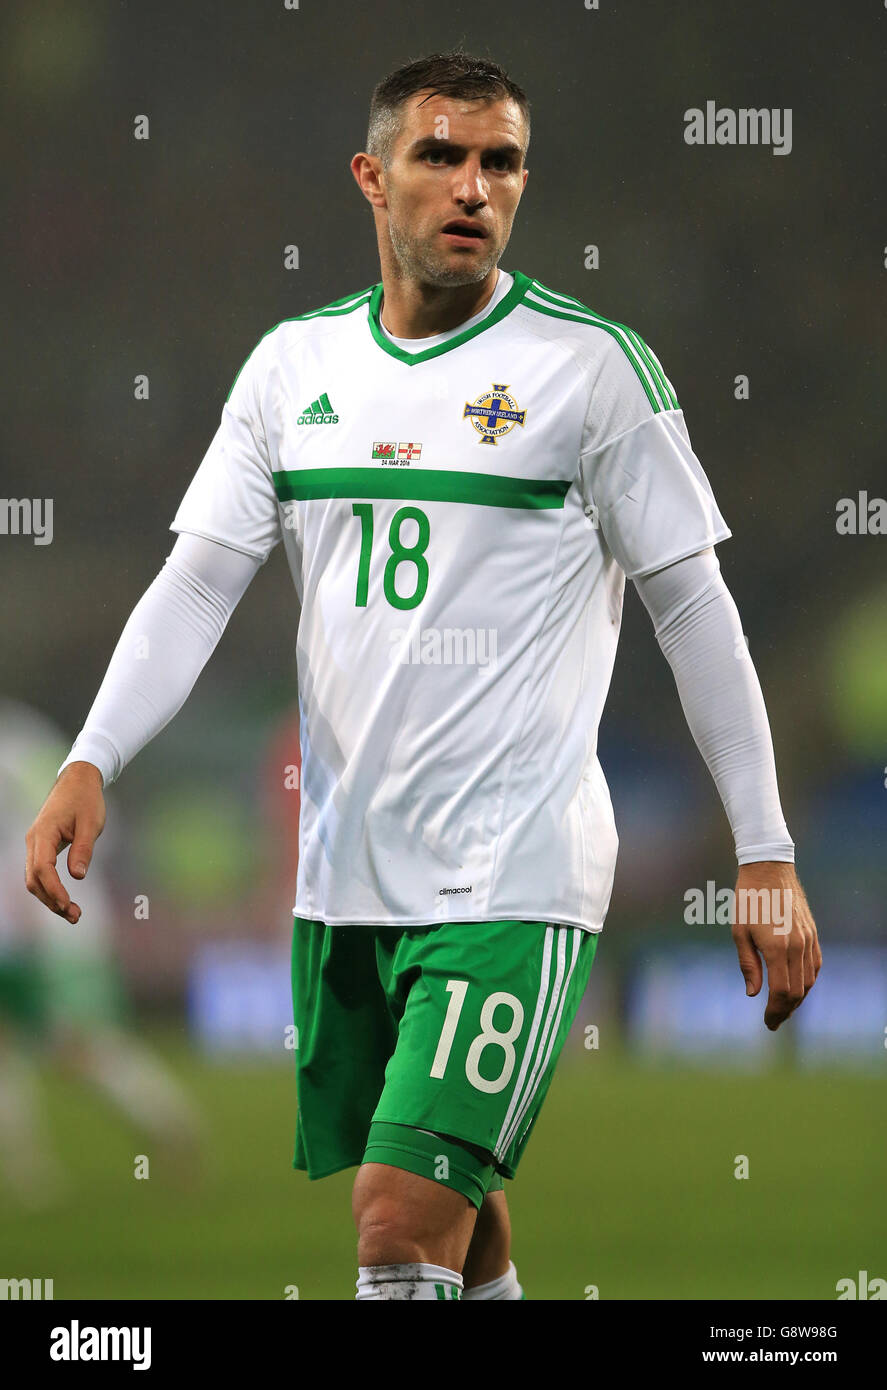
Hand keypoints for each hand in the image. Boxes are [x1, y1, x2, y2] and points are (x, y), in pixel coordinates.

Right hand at [24, 762, 105, 923]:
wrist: (77, 781)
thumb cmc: (86, 799)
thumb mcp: (91, 823)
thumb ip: (83, 849)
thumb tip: (78, 876)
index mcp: (44, 833)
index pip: (43, 868)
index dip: (54, 890)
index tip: (68, 905)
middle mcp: (34, 841)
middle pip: (34, 879)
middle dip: (51, 901)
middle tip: (75, 916)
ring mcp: (35, 844)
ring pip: (34, 879)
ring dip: (50, 898)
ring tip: (73, 913)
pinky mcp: (41, 847)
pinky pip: (40, 873)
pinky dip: (50, 888)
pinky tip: (64, 899)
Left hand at [731, 861, 821, 1030]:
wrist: (768, 869)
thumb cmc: (748, 900)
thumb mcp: (739, 932)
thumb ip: (748, 965)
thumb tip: (754, 993)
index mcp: (776, 948)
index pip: (781, 992)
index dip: (775, 1012)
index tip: (768, 1023)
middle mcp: (797, 946)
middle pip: (797, 991)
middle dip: (786, 1010)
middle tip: (774, 1021)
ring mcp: (808, 939)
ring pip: (809, 980)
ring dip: (798, 998)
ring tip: (784, 1008)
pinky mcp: (813, 933)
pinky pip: (815, 965)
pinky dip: (807, 981)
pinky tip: (797, 986)